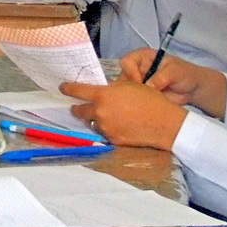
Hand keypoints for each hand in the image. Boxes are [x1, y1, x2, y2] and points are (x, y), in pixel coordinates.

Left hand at [60, 78, 187, 149]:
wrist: (164, 123)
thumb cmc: (149, 99)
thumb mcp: (128, 86)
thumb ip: (111, 89)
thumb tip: (102, 90)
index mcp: (102, 95)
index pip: (77, 91)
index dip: (67, 89)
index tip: (62, 88)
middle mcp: (99, 112)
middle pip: (79, 111)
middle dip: (77, 108)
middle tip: (78, 107)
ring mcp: (105, 128)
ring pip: (92, 123)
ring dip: (94, 120)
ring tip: (106, 117)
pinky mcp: (112, 140)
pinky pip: (104, 133)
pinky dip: (107, 129)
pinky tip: (117, 126)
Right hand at [118, 49, 226, 118]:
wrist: (192, 89)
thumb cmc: (183, 73)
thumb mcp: (175, 71)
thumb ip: (161, 77)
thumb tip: (149, 86)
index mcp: (141, 58)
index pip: (126, 62)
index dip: (130, 72)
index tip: (140, 83)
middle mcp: (136, 71)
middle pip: (122, 78)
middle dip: (129, 89)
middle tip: (141, 98)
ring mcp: (137, 85)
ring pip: (125, 92)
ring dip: (132, 99)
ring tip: (144, 105)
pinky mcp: (140, 98)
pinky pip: (133, 103)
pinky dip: (136, 107)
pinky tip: (144, 111)